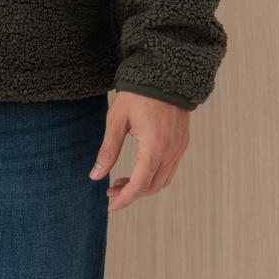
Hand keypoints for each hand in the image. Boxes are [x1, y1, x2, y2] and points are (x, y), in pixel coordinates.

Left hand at [88, 91, 190, 212]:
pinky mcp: (182, 142)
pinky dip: (154, 176)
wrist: (164, 72)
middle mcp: (170, 152)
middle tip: (111, 191)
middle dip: (131, 194)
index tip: (110, 206)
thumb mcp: (116, 120)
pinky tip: (139, 169)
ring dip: (143, 186)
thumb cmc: (137, 93)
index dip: (124, 199)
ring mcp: (179, 148)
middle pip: (152, 187)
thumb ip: (108, 150)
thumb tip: (95, 176)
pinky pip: (170, 169)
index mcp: (153, 148)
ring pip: (163, 180)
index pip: (139, 185)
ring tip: (121, 181)